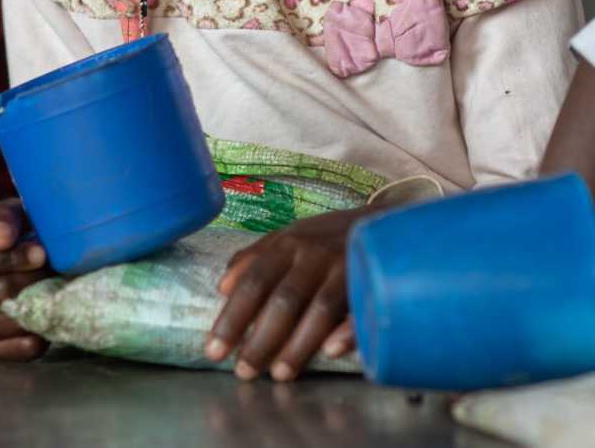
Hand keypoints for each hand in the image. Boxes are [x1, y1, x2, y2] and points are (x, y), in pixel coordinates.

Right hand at [0, 200, 50, 360]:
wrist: (38, 263)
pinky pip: (13, 350)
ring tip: (51, 291)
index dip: (7, 259)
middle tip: (49, 272)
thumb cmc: (22, 236)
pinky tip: (46, 318)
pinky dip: (34, 336)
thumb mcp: (15, 216)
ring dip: (33, 307)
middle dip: (27, 282)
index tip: (39, 253)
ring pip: (3, 324)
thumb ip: (4, 219)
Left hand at [205, 207, 367, 381]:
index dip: (233, 317)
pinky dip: (348, 330)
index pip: (253, 283)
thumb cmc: (325, 237)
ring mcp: (346, 267)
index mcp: (287, 245)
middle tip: (244, 372)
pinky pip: (361, 309)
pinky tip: (331, 352)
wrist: (381, 219)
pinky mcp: (375, 281)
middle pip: (284, 300)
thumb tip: (222, 287)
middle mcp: (314, 255)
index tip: (213, 350)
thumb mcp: (287, 237)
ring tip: (279, 375)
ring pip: (320, 309)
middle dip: (261, 339)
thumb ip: (253, 259)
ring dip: (298, 344)